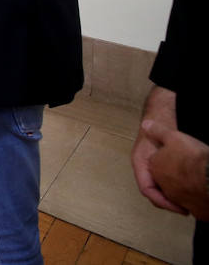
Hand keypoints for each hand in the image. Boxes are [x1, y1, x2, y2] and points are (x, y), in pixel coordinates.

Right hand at [133, 87, 186, 213]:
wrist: (158, 117)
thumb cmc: (158, 125)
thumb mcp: (158, 132)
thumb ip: (156, 135)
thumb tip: (148, 128)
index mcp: (139, 162)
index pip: (146, 188)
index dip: (161, 200)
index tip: (179, 207)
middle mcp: (143, 169)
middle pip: (152, 193)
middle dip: (167, 203)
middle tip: (185, 209)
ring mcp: (150, 169)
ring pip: (157, 190)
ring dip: (170, 199)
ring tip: (187, 205)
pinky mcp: (158, 170)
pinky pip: (163, 185)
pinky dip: (173, 192)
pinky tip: (186, 193)